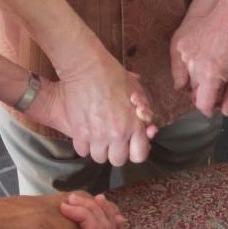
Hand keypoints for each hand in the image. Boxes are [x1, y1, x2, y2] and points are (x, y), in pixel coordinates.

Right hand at [38, 56, 157, 165]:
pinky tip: (86, 133)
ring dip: (99, 149)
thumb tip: (149, 130)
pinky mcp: (79, 132)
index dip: (135, 151)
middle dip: (115, 152)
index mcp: (134, 126)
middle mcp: (117, 134)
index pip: (139, 156)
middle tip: (112, 139)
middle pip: (117, 160)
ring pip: (99, 158)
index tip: (130, 145)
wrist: (87, 68)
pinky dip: (84, 144)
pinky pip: (82, 151)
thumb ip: (145, 113)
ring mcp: (97, 135)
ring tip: (98, 136)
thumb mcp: (137, 93)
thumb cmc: (114, 77)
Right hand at [170, 7, 227, 117]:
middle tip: (216, 85)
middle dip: (204, 93)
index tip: (212, 108)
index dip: (208, 109)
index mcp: (210, 76)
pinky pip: (178, 65)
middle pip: (193, 93)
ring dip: (195, 81)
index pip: (202, 104)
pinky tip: (199, 62)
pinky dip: (185, 68)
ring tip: (209, 70)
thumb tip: (224, 111)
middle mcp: (193, 66)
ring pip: (184, 80)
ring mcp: (183, 54)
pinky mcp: (178, 43)